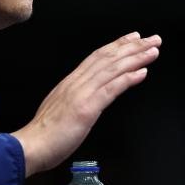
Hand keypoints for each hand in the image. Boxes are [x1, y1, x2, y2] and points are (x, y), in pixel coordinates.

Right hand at [13, 32, 160, 175]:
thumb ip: (75, 99)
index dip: (117, 45)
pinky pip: (111, 89)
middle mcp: (77, 83)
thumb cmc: (44, 134)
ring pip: (112, 69)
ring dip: (135, 58)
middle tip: (152, 39)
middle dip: (132, 47)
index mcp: (71, 83)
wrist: (31, 146)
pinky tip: (142, 72)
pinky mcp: (86, 108)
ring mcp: (82, 94)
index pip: (97, 57)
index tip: (133, 38)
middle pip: (108, 58)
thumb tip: (88, 97)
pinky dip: (128, 79)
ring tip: (152, 50)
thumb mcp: (61, 108)